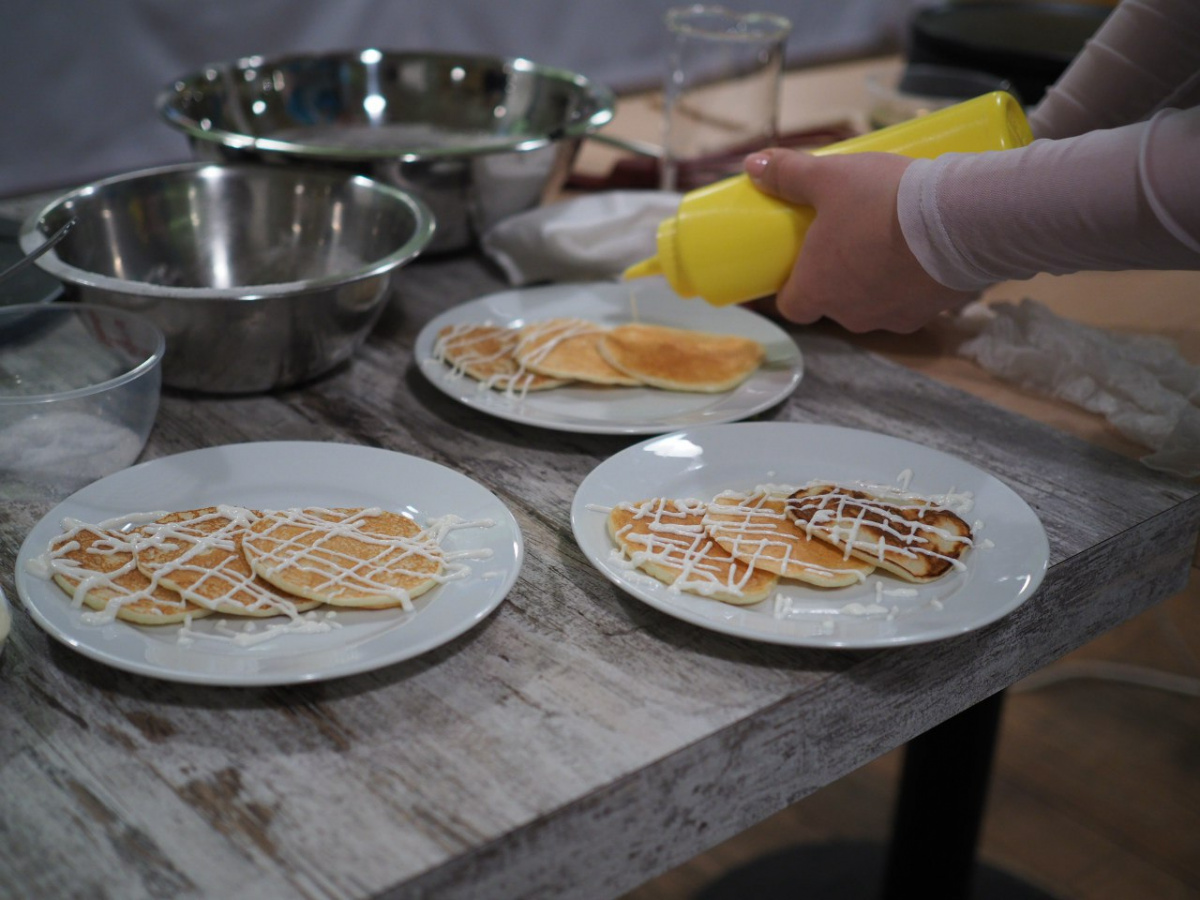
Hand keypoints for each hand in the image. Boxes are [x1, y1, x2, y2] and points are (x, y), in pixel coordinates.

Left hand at [744, 149, 974, 332]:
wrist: (960, 222)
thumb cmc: (882, 202)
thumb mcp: (829, 177)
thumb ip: (789, 174)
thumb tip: (752, 165)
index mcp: (817, 291)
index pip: (792, 307)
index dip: (791, 288)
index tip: (798, 263)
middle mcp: (849, 315)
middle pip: (832, 303)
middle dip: (836, 277)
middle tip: (846, 240)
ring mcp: (890, 318)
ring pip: (873, 303)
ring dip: (874, 280)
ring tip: (887, 241)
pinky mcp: (928, 314)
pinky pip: (910, 301)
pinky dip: (910, 282)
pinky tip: (920, 254)